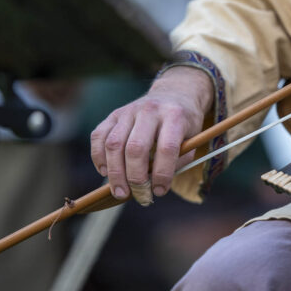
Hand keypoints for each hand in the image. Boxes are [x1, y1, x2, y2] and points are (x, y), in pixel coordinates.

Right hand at [90, 66, 212, 204]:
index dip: (162, 174)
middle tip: (138, 196)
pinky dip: (98, 158)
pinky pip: (98, 137)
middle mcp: (150, 110)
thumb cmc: (184, 126)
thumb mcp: (192, 140)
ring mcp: (129, 110)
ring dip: (115, 173)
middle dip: (135, 178)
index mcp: (175, 116)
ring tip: (120, 192)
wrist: (174, 95)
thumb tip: (152, 186)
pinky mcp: (113, 114)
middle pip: (136, 148)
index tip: (159, 191)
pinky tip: (105, 172)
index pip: (167, 148)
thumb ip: (177, 162)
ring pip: (114, 144)